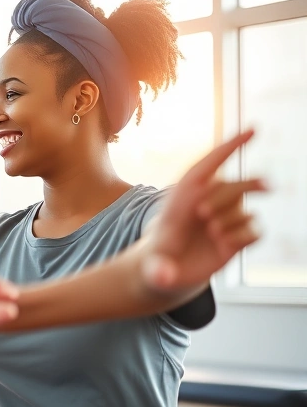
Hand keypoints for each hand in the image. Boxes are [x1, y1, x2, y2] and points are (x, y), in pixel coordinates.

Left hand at [141, 130, 267, 291]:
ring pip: (243, 208)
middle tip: (203, 216)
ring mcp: (223, 221)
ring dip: (231, 220)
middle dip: (224, 197)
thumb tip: (165, 277)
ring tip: (211, 233)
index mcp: (183, 198)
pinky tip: (224, 245)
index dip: (230, 146)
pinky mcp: (236, 237)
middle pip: (232, 186)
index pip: (210, 164)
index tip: (253, 129)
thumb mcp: (150, 269)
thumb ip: (157, 272)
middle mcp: (206, 204)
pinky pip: (255, 229)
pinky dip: (244, 236)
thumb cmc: (155, 262)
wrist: (166, 273)